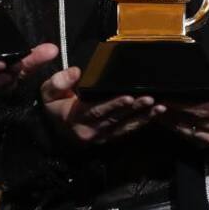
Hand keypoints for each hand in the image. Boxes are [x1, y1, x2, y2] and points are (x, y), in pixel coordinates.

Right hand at [40, 66, 163, 144]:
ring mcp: (102, 136)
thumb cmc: (54, 106)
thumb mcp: (48, 93)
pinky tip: (155, 114)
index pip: (97, 110)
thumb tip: (76, 72)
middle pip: (116, 118)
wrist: (55, 131)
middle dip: (135, 108)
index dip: (114, 104)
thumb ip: (59, 82)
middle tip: (151, 99)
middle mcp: (91, 130)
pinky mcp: (110, 138)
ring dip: (143, 117)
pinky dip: (142, 122)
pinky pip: (127, 131)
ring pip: (125, 126)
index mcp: (76, 117)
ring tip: (160, 107)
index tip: (129, 97)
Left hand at [160, 49, 208, 145]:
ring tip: (156, 110)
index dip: (185, 105)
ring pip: (189, 131)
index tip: (168, 97)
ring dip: (171, 122)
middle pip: (194, 121)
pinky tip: (164, 119)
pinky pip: (188, 138)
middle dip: (174, 112)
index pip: (205, 110)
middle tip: (157, 102)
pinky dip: (175, 129)